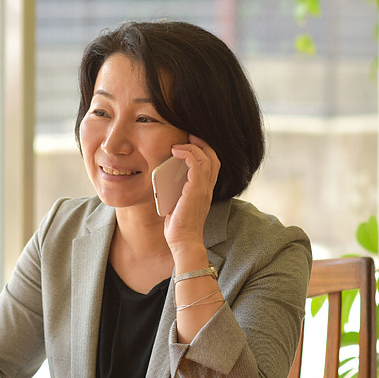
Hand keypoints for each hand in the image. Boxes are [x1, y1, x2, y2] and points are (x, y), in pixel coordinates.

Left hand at [163, 134, 219, 251]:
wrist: (183, 241)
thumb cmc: (179, 226)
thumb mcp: (178, 203)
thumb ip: (177, 189)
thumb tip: (164, 177)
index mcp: (205, 190)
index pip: (213, 164)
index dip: (204, 150)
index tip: (190, 142)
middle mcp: (208, 188)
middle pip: (213, 157)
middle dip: (201, 143)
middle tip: (187, 136)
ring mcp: (203, 188)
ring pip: (206, 157)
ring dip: (192, 146)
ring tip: (178, 144)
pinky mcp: (195, 190)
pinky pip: (196, 164)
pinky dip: (187, 153)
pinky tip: (176, 152)